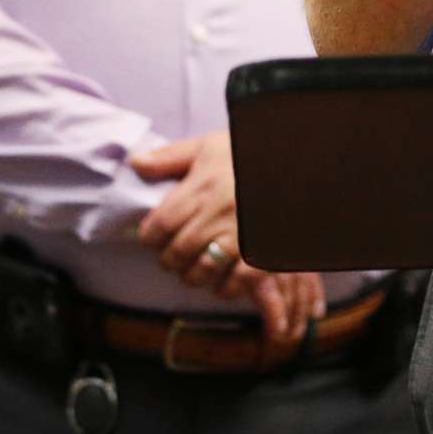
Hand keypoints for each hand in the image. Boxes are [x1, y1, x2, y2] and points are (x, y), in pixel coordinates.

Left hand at [129, 135, 324, 348]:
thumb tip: (136, 164)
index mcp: (202, 187)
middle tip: (172, 257)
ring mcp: (241, 236)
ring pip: (201, 271)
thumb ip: (171, 157)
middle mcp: (218, 214)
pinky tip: (222, 279)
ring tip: (193, 269)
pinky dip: (224, 287)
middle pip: (177, 252)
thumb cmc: (250, 153)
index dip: (150, 237)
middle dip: (169, 260)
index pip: (159, 226)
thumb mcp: (209, 146)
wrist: (297, 162)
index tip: (153, 237)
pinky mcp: (262, 253)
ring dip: (192, 276)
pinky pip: (235, 282)